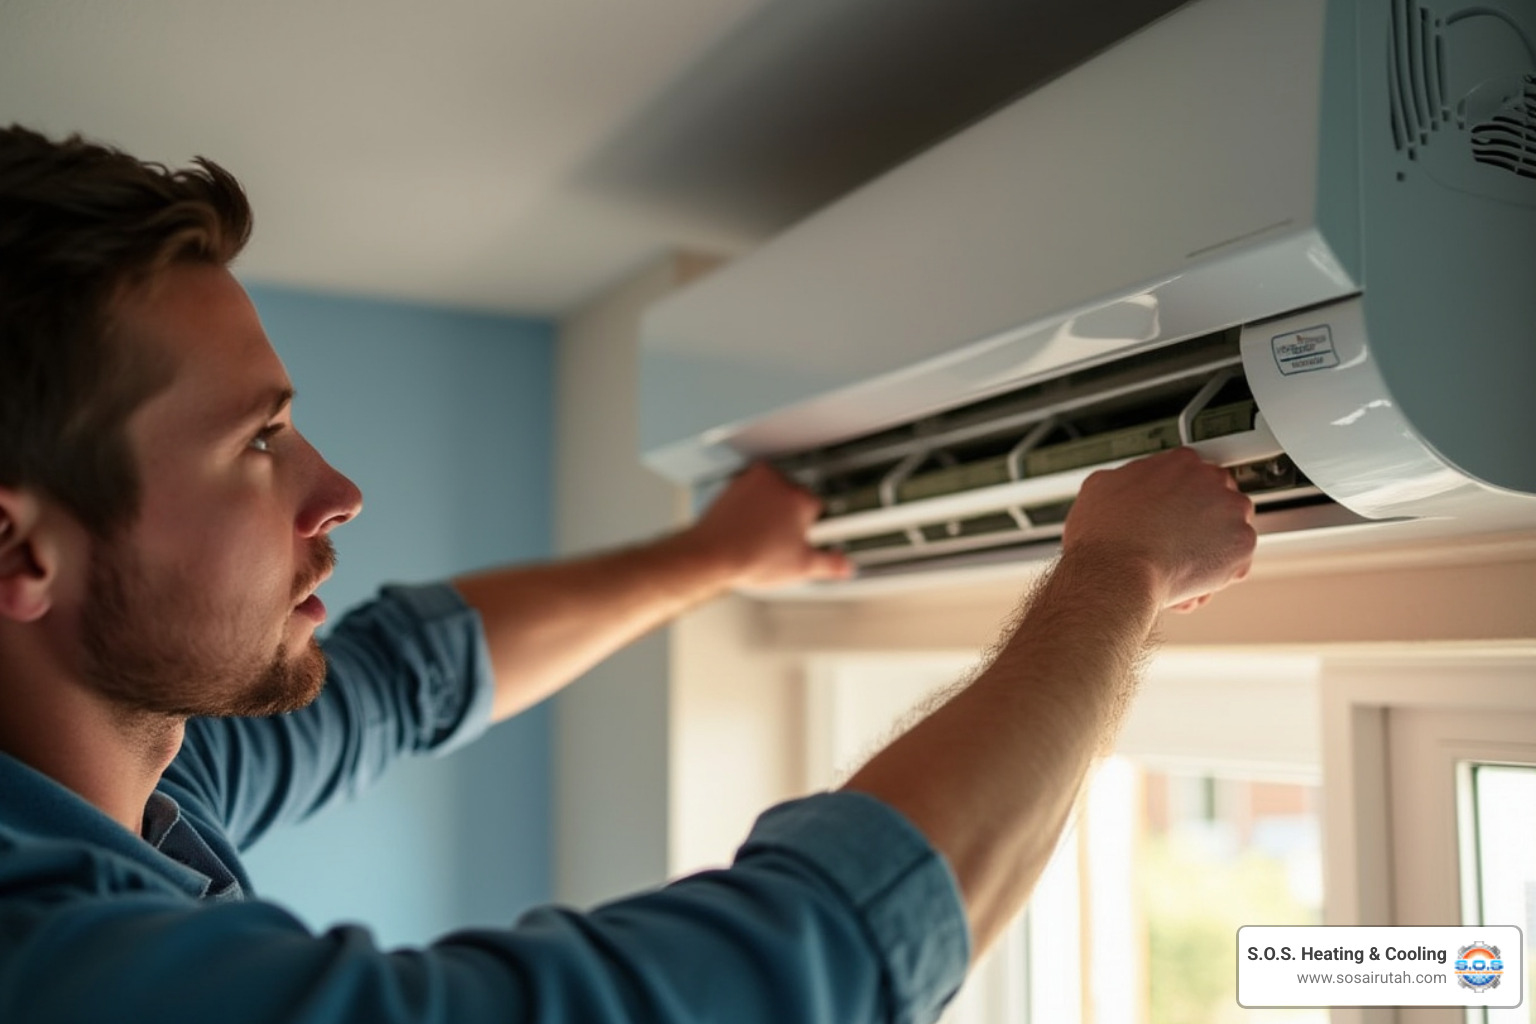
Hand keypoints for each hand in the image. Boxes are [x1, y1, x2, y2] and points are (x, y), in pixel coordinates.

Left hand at [684, 463, 852, 588]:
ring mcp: (752, 480)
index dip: (811, 530)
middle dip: (790, 518)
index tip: (803, 540)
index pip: (819, 509)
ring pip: (772, 493)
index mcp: (799, 498)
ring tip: (760, 535)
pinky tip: (746, 527)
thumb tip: (846, 566)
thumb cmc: (750, 557)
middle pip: (795, 498)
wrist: (710, 555)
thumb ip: (830, 564)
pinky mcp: (732, 484)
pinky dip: (750, 504)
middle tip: (779, 541)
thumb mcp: (801, 567)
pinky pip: (750, 492)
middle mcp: (777, 482)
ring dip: (770, 508)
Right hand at [1061, 446, 1255, 608]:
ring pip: (1229, 527)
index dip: (1182, 494)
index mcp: (1179, 462)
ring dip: (1211, 543)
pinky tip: (1188, 577)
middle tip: (1177, 536)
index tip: (1175, 509)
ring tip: (1179, 561)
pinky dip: (1217, 571)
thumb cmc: (1105, 537)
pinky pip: (1236, 559)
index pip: (1192, 472)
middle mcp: (1211, 480)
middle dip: (1201, 517)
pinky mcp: (1241, 545)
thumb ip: (1128, 479)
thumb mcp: (1100, 487)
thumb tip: (1130, 486)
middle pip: (1217, 496)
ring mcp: (1230, 512)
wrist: (1117, 573)